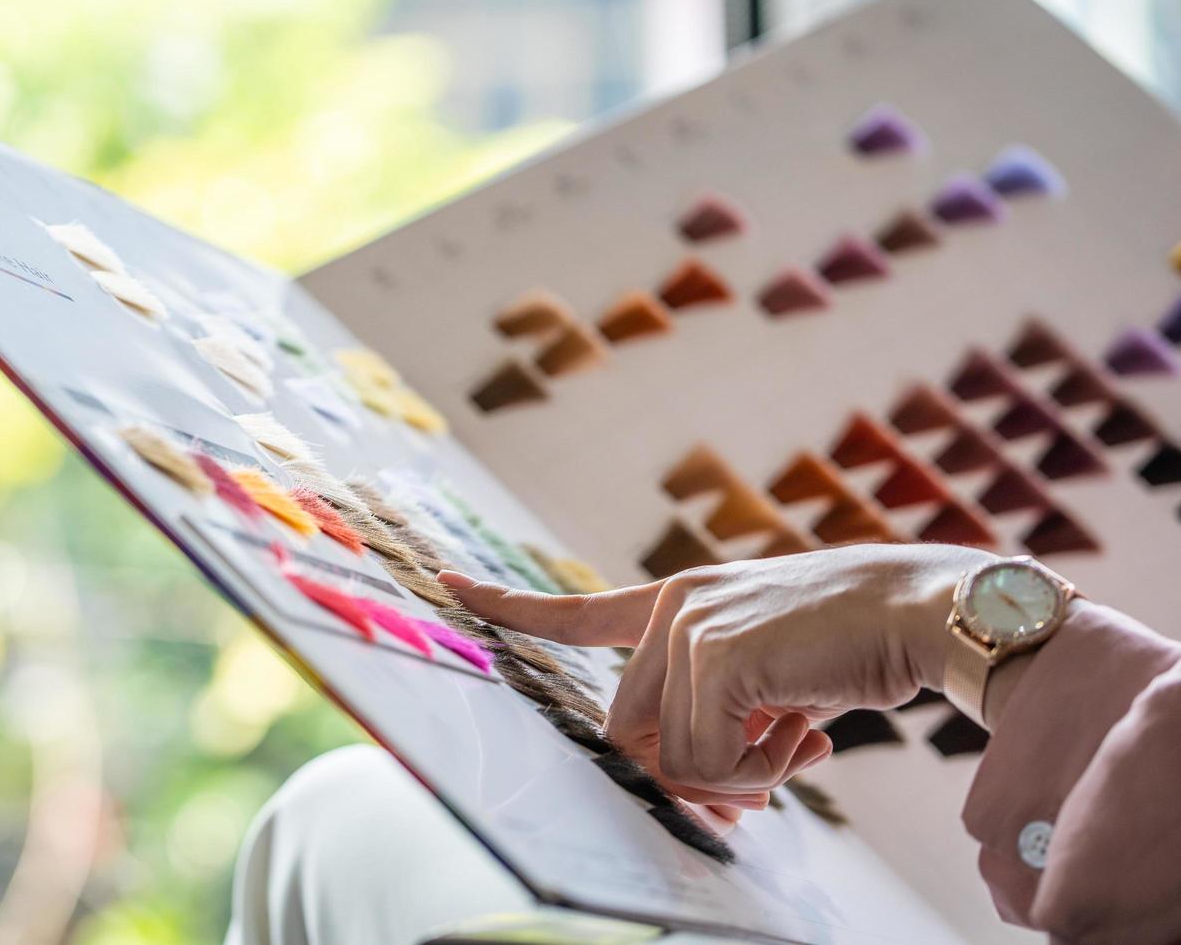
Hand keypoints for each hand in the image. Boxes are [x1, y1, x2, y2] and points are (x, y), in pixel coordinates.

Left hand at [440, 543, 993, 797]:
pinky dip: (762, 774)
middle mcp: (673, 609)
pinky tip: (810, 737)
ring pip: (670, 757)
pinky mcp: (716, 655)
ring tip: (801, 742)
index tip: (449, 585)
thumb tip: (689, 789)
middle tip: (760, 783)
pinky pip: (710, 763)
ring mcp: (689, 629)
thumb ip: (716, 718)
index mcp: (680, 603)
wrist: (925, 611)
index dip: (511, 606)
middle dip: (690, 778)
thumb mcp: (770, 681)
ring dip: (741, 775)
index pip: (578, 612)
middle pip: (628, 734)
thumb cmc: (854, 646)